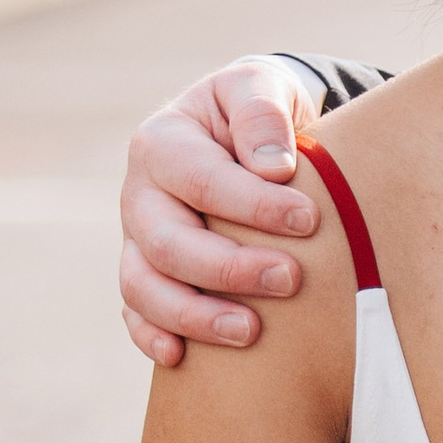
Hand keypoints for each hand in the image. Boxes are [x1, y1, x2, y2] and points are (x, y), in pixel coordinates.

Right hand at [120, 57, 323, 364]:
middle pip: (166, 242)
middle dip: (228, 268)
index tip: (308, 219)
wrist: (245, 135)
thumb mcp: (261, 85)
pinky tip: (180, 357)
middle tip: (290, 279)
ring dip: (193, 315)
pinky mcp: (144, 273)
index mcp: (162, 142)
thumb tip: (273, 169)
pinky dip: (150, 336)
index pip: (200, 180)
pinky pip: (135, 312)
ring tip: (250, 332)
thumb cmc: (257, 112)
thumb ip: (262, 114)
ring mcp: (136, 239)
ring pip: (142, 286)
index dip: (252, 205)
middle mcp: (140, 194)